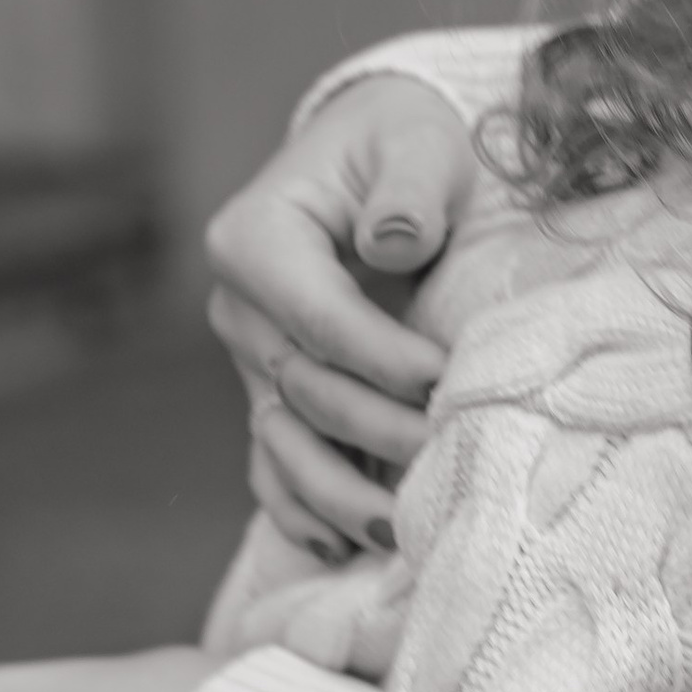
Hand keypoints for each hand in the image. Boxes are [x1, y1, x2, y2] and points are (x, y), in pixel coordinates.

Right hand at [204, 77, 474, 559]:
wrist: (378, 160)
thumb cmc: (403, 146)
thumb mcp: (414, 142)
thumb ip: (407, 186)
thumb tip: (393, 241)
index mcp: (254, 240)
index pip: (319, 321)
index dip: (384, 361)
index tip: (449, 382)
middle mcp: (238, 308)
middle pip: (305, 393)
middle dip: (381, 432)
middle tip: (453, 454)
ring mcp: (250, 361)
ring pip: (282, 446)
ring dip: (340, 496)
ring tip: (400, 530)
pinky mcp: (271, 397)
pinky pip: (273, 468)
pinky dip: (303, 512)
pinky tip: (344, 549)